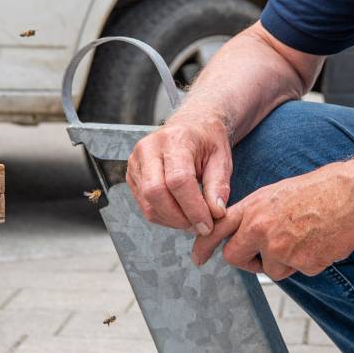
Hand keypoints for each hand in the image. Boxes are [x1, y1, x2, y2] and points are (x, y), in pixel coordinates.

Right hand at [126, 112, 232, 235]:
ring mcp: (135, 162)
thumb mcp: (222, 158)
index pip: (178, 180)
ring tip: (192, 220)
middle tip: (200, 226)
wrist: (190, 125)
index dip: (193, 208)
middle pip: (155, 193)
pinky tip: (180, 213)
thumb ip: (219, 186)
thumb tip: (216, 213)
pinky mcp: (131, 175)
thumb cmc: (207, 141)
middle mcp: (149, 148)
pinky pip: (144, 204)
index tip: (208, 225)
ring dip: (172, 220)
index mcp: (174, 139)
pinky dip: (163, 216)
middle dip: (180, 218)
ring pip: (148, 203)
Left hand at [191, 156, 353, 279]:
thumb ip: (258, 213)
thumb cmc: (321, 190)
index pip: (218, 228)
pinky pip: (298, 271)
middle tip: (260, 256)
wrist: (353, 197)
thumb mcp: (278, 193)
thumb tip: (247, 232)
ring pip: (270, 269)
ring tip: (305, 238)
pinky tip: (320, 242)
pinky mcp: (301, 264)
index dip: (204, 245)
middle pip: (235, 257)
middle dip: (246, 260)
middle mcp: (261, 229)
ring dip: (283, 261)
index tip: (198, 257)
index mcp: (254, 207)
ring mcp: (280, 249)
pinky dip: (307, 262)